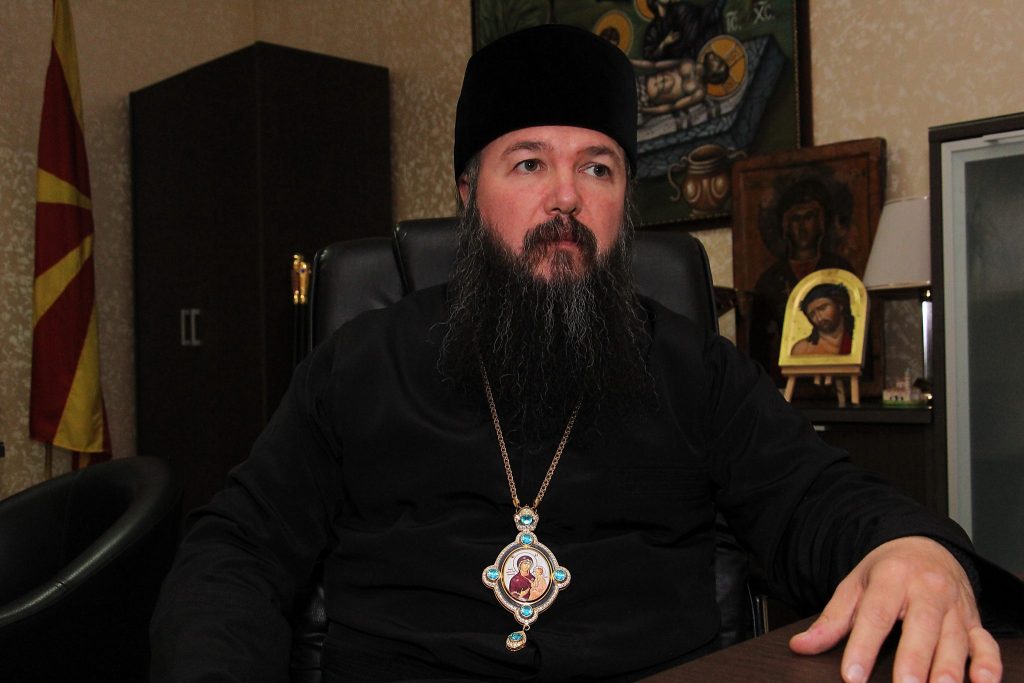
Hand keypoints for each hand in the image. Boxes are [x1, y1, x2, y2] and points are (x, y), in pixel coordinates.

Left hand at [789, 536, 1001, 681]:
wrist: (925, 546)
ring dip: (949, 668)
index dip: (863, 648)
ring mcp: (955, 606)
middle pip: (920, 628)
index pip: (875, 615)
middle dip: (913, 661)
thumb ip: (831, 620)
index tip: (852, 677)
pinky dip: (987, 665)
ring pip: (954, 639)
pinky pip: (985, 644)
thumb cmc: (886, 572)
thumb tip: (800, 646)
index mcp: (892, 577)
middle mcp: (927, 590)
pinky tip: (982, 682)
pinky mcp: (974, 621)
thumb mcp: (854, 586)